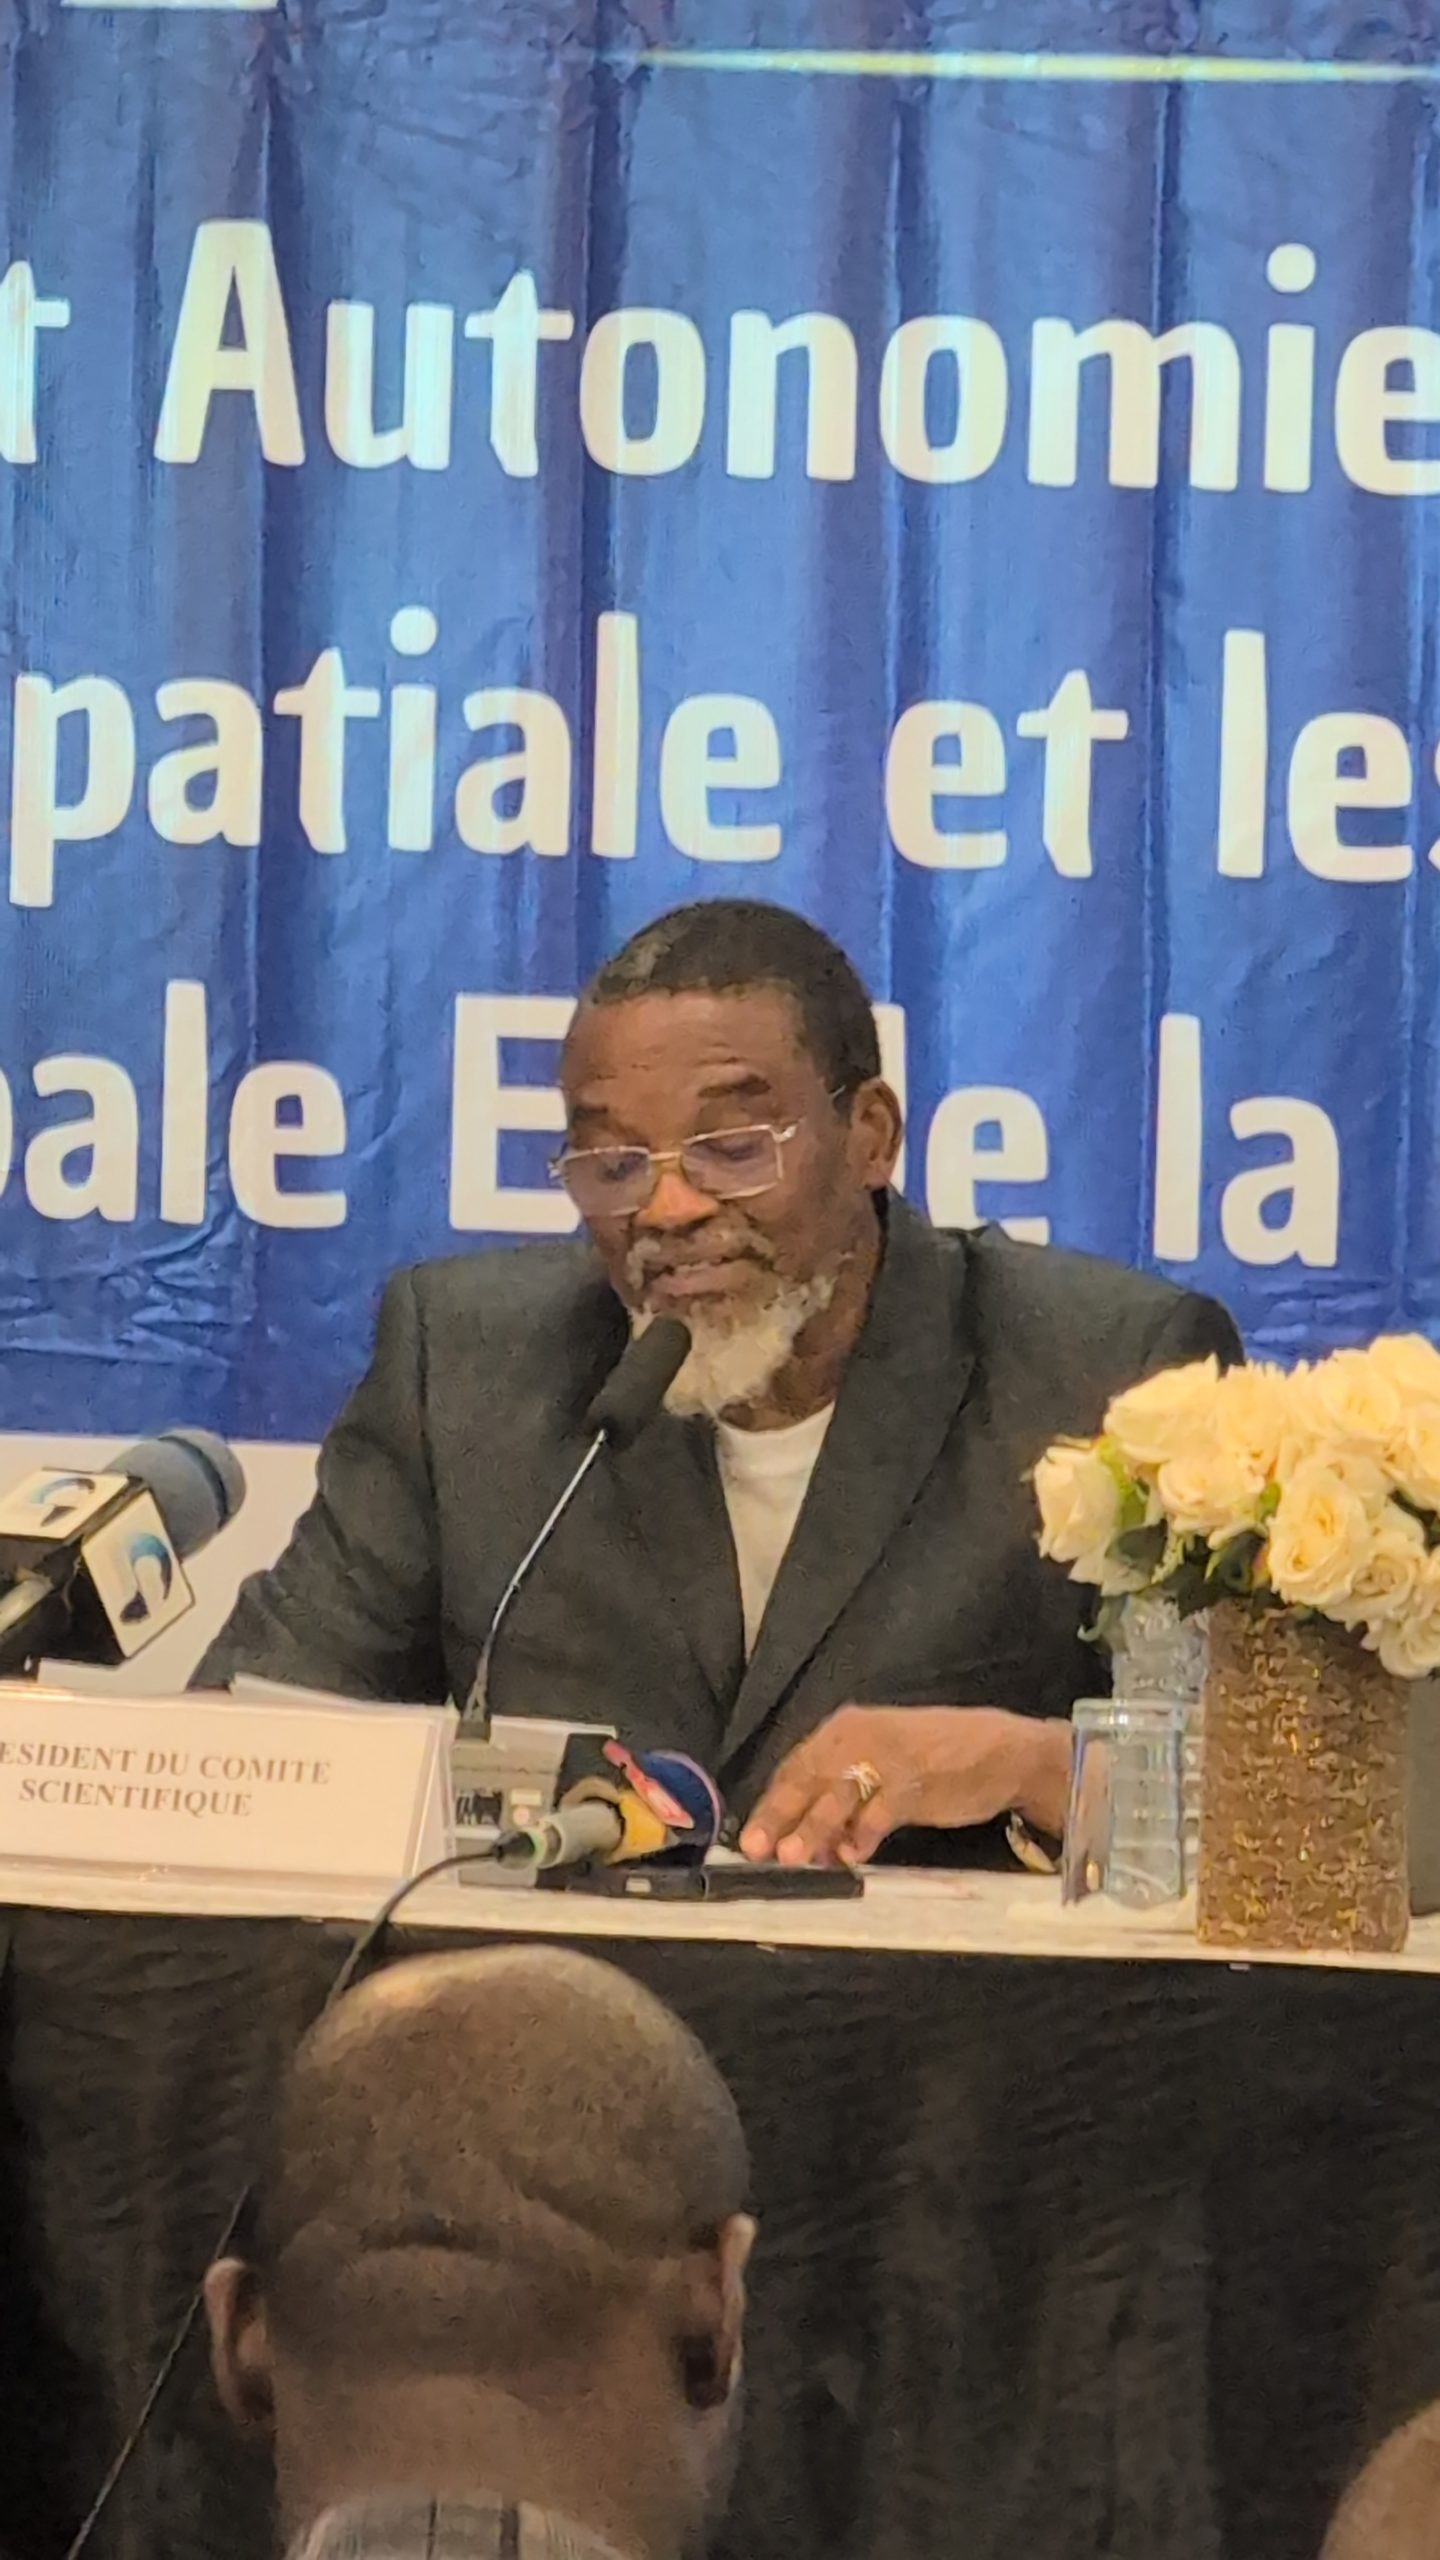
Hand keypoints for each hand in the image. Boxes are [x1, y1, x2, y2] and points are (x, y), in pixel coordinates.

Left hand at [739, 1706, 1071, 1868]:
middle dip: (780, 1816)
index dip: (773, 1802)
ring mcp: (888, 1757)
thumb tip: (812, 1843)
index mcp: (846, 1727)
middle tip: (756, 1850)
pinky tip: (851, 1856)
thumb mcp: (883, 1767)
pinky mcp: (915, 1781)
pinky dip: (861, 1835)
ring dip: (812, 1828)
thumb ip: (847, 1800)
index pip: (797, 1765)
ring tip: (791, 1858)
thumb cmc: (937, 1759)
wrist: (1002, 1750)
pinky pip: (878, 1812)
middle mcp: (860, 1736)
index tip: (752, 1836)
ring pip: (837, 1795)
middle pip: (808, 1778)